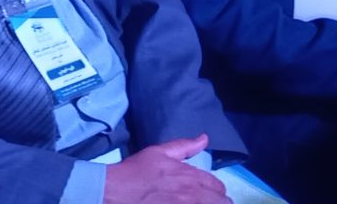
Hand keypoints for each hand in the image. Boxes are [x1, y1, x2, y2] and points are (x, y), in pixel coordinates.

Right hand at [103, 134, 229, 203]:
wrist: (114, 191)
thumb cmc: (135, 171)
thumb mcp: (159, 152)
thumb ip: (184, 146)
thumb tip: (205, 138)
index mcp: (190, 176)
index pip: (218, 187)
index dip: (217, 191)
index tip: (211, 195)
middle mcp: (193, 195)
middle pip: (222, 203)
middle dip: (218, 202)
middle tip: (208, 202)